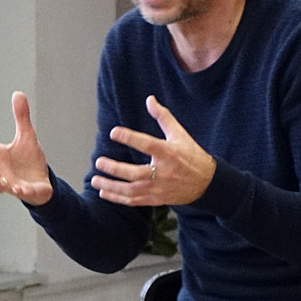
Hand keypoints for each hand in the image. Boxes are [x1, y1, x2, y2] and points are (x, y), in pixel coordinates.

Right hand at [0, 92, 54, 205]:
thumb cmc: (29, 161)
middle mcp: (0, 171)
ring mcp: (10, 184)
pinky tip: (20, 188)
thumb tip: (18, 93)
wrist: (42, 181)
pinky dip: (19, 191)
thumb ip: (21, 117)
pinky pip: (19, 194)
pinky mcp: (24, 192)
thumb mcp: (26, 136)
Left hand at [92, 96, 214, 207]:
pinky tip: (104, 192)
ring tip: (95, 180)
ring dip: (111, 187)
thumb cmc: (191, 155)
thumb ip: (163, 117)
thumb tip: (149, 99)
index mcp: (168, 153)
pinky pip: (134, 201)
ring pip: (131, 190)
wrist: (206, 183)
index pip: (146, 144)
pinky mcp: (156, 199)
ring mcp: (159, 188)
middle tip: (99, 162)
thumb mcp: (180, 134)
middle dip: (115, 169)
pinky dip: (118, 198)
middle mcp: (163, 172)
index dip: (129, 138)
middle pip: (135, 173)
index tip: (113, 132)